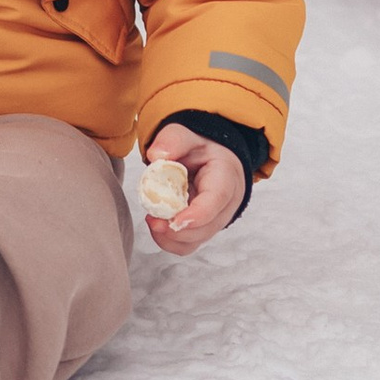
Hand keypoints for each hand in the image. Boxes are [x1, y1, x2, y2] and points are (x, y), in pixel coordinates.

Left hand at [142, 122, 246, 255]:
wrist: (208, 158)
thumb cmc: (199, 148)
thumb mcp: (186, 134)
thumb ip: (172, 140)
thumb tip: (156, 156)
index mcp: (226, 177)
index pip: (216, 200)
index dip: (196, 215)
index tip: (174, 220)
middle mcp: (227, 204)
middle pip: (206, 228)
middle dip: (177, 230)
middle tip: (152, 218)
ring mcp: (216, 220)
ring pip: (196, 241)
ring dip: (170, 237)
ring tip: (153, 220)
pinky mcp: (202, 230)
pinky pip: (188, 245)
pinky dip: (169, 240)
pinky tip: (158, 224)